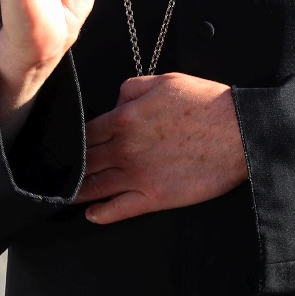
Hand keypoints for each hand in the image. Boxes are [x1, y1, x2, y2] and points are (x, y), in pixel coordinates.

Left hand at [76, 72, 246, 223]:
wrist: (240, 132)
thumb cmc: (207, 104)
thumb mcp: (165, 81)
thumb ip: (131, 88)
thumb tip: (115, 100)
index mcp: (123, 118)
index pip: (83, 133)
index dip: (70, 142)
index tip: (64, 149)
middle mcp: (125, 148)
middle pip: (82, 162)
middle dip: (66, 169)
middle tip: (53, 176)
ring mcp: (138, 175)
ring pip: (95, 187)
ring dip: (76, 194)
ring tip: (64, 197)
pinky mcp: (156, 196)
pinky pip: (119, 209)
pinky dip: (101, 214)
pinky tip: (92, 214)